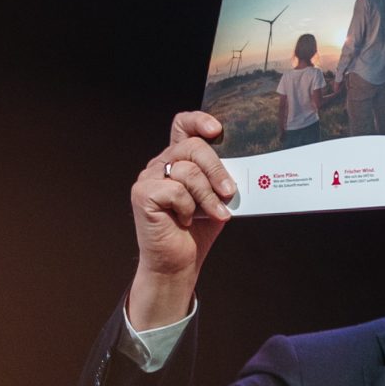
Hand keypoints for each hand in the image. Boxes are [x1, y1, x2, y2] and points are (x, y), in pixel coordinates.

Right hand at [128, 111, 235, 330]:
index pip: (183, 125)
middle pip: (191, 147)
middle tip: (230, 192)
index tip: (217, 130)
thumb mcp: (216, 198)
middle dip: (216, 169)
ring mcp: (148, 177)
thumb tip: (242, 165)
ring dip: (208, 196)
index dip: (198, 120)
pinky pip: (175, 190)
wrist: (177, 264)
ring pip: (187, 171)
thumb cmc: (196, 231)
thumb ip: (221, 178)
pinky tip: (185, 221)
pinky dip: (188, 208)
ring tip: (216, 214)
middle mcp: (160, 164)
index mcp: (177, 160)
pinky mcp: (142, 194)